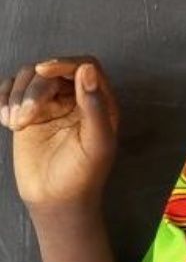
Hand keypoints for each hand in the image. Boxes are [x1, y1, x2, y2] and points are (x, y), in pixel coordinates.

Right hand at [1, 56, 119, 213]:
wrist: (56, 199)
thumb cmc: (83, 174)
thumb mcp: (96, 142)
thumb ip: (94, 106)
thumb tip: (87, 69)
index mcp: (100, 102)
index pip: (85, 65)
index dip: (65, 62)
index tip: (43, 71)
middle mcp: (76, 98)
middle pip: (51, 70)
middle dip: (34, 89)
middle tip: (25, 119)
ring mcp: (50, 104)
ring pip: (28, 77)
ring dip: (17, 96)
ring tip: (16, 123)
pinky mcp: (28, 113)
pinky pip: (11, 90)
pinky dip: (4, 98)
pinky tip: (7, 120)